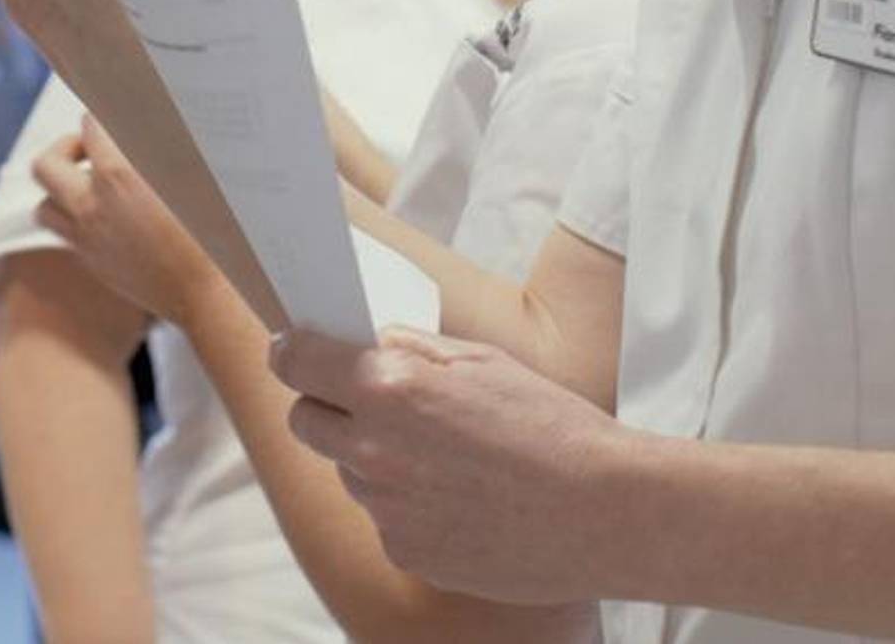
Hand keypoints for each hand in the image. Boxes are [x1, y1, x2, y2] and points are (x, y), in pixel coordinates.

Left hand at [31, 114, 221, 328]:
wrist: (205, 292)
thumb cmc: (206, 230)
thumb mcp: (186, 175)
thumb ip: (154, 147)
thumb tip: (137, 125)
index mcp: (118, 177)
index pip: (89, 128)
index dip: (100, 119)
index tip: (110, 120)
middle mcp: (92, 207)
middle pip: (44, 166)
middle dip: (64, 149)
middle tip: (88, 151)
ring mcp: (87, 239)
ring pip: (44, 206)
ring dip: (60, 189)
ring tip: (89, 185)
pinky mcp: (92, 264)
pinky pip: (67, 234)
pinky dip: (76, 219)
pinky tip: (105, 216)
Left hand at [270, 327, 624, 605]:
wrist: (604, 512)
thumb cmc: (548, 422)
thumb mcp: (477, 358)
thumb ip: (408, 347)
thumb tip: (363, 340)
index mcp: (387, 387)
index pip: (292, 360)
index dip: (290, 349)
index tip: (295, 348)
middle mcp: (373, 449)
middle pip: (303, 421)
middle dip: (324, 404)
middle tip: (368, 399)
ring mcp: (387, 508)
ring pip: (346, 471)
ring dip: (369, 456)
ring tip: (438, 453)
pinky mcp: (407, 553)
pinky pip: (384, 517)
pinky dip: (404, 504)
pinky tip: (456, 495)